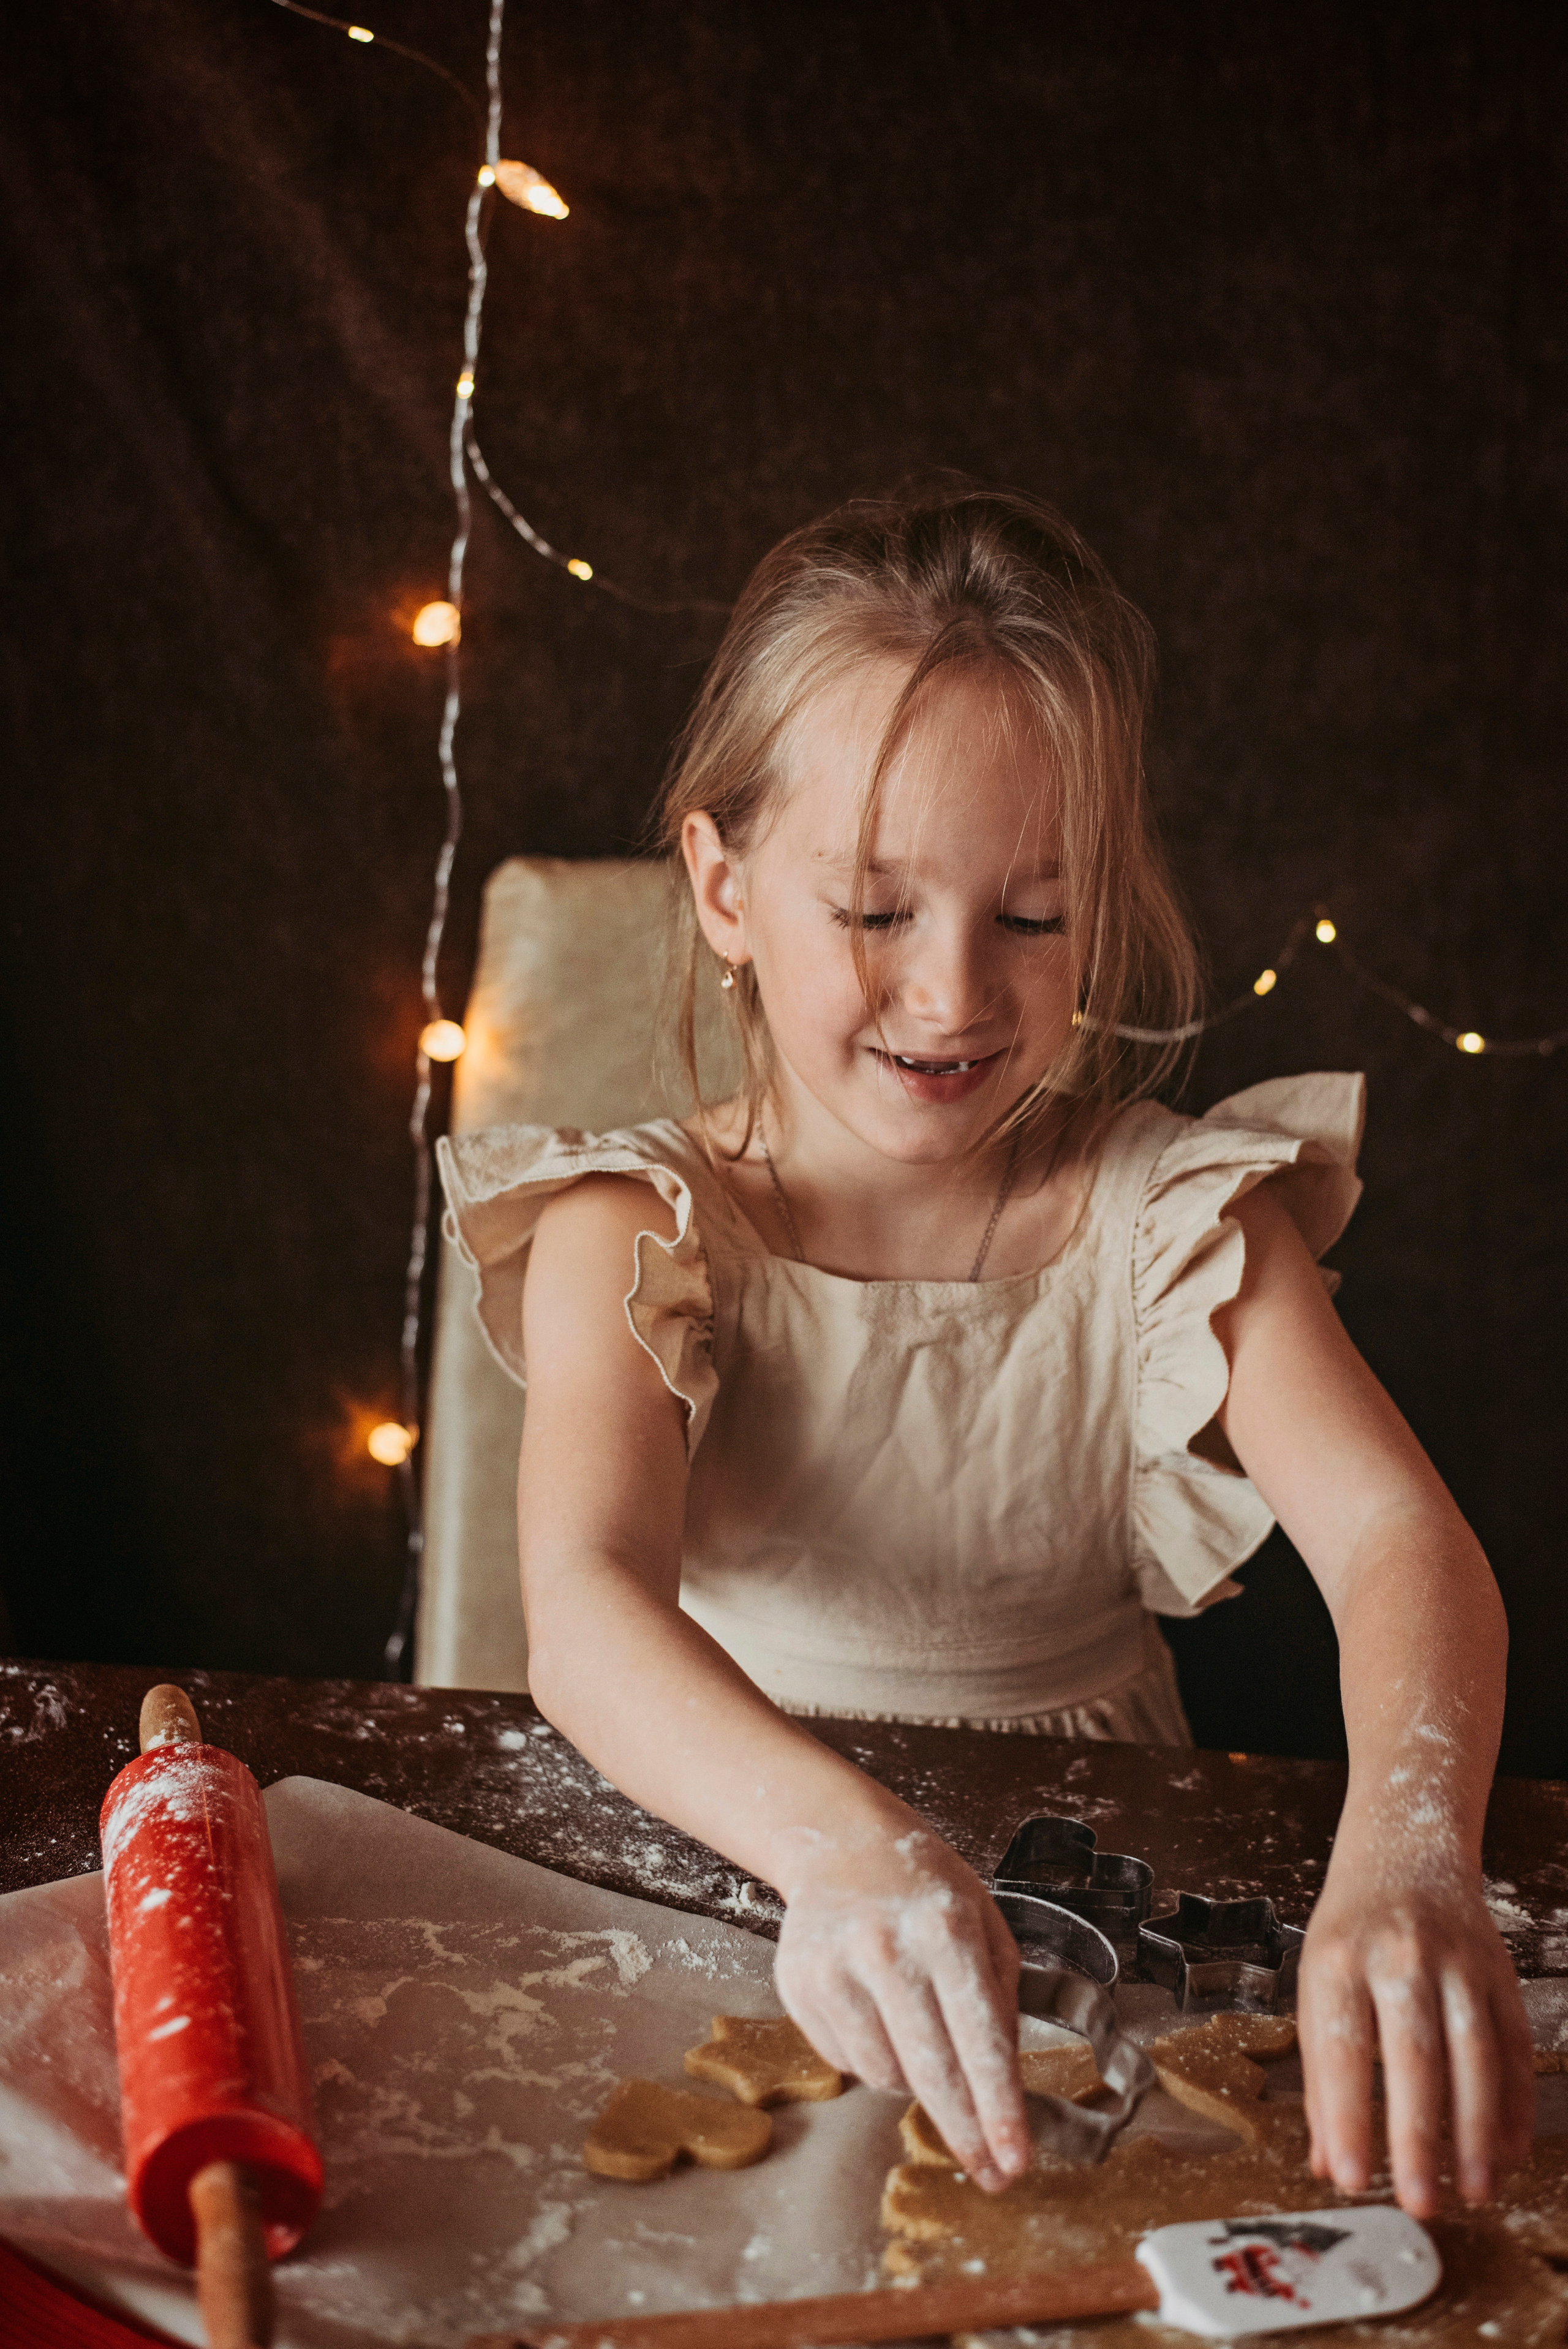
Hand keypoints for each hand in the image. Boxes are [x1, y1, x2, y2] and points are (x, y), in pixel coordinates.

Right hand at [771, 1824, 1028, 2191]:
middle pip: (933, 2073)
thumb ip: (1002, 1999)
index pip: (980, 2039)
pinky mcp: (798, 1986)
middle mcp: (887, 1950)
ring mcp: (835, 1969)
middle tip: (990, 2172)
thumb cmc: (925, 1888)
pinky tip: (877, 2014)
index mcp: (945, 1930)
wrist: (840, 1842)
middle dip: (966, 2132)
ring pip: (886, 2076)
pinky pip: (846, 2062)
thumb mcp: (985, 1924)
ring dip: (913, 2080)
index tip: (1014, 2160)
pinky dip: (872, 2057)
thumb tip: (1004, 2086)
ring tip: (918, 2032)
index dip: (999, 2109)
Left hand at [1297, 1857, 1535, 2215]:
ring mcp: (1456, 1962)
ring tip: (1474, 2192)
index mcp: (1337, 1959)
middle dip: (1418, 2136)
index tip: (1349, 2179)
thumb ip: (1321, 2073)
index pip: (1340, 2048)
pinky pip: (1514, 2043)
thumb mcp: (1316, 1983)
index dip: (1345, 2117)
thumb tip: (1325, 2162)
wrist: (1405, 1849)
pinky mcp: (1499, 1970)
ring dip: (1476, 2131)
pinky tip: (1509, 2149)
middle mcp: (1398, 1957)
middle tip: (1420, 2202)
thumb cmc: (1351, 1931)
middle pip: (1413, 2055)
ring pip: (1474, 2054)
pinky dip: (1516, 2101)